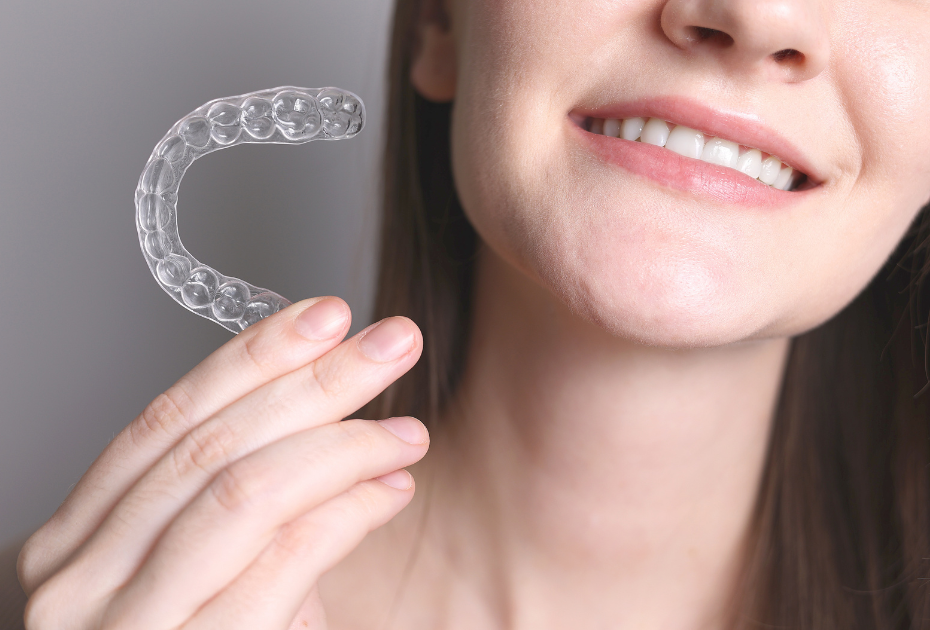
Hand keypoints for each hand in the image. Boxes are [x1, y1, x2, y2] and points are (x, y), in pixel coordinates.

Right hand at [17, 297, 427, 628]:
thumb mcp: (206, 573)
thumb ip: (238, 499)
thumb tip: (330, 415)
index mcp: (76, 540)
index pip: (169, 418)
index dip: (253, 357)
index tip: (327, 315)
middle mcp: (76, 580)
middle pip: (210, 444)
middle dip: (313, 382)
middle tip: (390, 341)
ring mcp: (121, 629)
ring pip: (241, 490)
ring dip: (340, 443)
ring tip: (407, 426)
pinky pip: (277, 561)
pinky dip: (346, 511)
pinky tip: (390, 488)